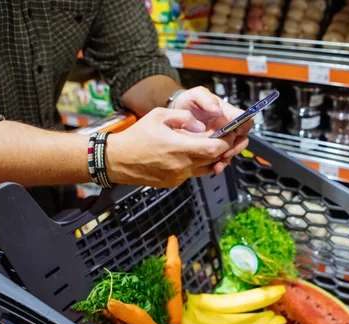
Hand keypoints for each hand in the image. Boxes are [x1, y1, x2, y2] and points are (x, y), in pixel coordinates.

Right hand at [105, 108, 238, 187]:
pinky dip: (198, 164)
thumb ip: (184, 117)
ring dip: (213, 158)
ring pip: (206, 168)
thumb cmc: (137, 135)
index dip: (227, 141)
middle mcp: (182, 165)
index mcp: (179, 147)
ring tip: (215, 145)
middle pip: (214, 159)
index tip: (231, 133)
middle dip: (224, 148)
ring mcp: (178, 177)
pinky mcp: (174, 183)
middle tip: (229, 138)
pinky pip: (193, 173)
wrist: (117, 160)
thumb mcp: (159, 115)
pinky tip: (196, 153)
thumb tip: (201, 125)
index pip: (215, 148)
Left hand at [172, 86, 251, 172]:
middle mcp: (228, 128)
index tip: (236, 131)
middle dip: (236, 147)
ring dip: (227, 158)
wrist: (174, 115)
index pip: (246, 119)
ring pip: (232, 151)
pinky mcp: (213, 150)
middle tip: (226, 152)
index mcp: (228, 114)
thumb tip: (218, 110)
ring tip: (219, 163)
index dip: (244, 126)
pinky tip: (214, 168)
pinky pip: (220, 159)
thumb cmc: (189, 102)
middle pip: (242, 139)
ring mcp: (221, 140)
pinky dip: (218, 164)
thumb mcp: (196, 95)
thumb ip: (206, 99)